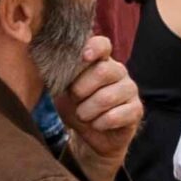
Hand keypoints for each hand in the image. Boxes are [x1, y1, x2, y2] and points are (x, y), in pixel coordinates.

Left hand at [55, 35, 141, 171]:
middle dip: (81, 90)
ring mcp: (130, 90)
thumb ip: (58, 75)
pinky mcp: (136, 110)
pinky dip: (99, 123)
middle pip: (103, 71)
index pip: (102, 45)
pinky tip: (97, 124)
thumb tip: (44, 62)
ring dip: (87, 111)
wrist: (90, 135)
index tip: (84, 57)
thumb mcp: (62, 90)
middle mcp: (118, 71)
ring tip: (83, 115)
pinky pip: (115, 116)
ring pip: (107, 97)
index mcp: (100, 61)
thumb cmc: (76, 106)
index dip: (94, 48)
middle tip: (74, 100)